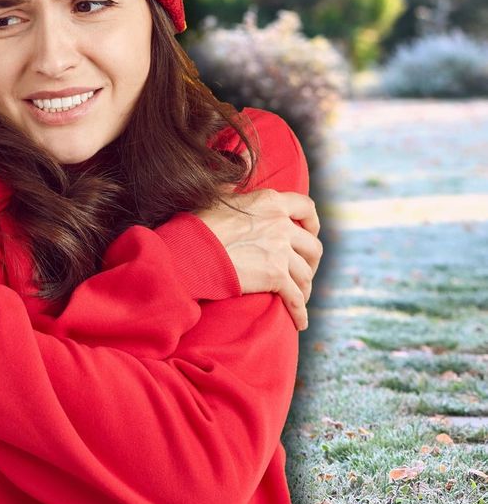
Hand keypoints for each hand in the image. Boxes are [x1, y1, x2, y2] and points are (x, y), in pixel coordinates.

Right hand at [193, 188, 322, 330]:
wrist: (190, 251)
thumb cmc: (197, 225)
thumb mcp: (217, 198)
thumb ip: (234, 191)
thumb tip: (232, 181)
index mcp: (270, 202)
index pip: (306, 208)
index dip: (312, 222)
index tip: (310, 232)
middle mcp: (281, 224)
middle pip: (312, 245)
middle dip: (311, 261)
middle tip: (303, 270)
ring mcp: (280, 251)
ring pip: (305, 274)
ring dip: (304, 287)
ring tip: (299, 296)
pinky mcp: (275, 276)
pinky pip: (295, 298)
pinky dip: (300, 312)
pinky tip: (300, 322)